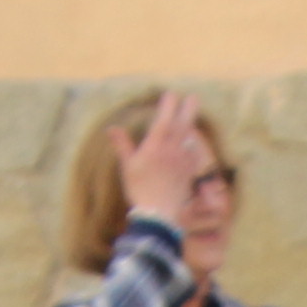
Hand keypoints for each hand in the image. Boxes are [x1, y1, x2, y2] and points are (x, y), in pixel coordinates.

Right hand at [117, 90, 221, 225]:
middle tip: (193, 97)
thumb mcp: (128, 166)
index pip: (164, 121)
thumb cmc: (140, 189)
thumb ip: (123, 145)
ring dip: (192, 125)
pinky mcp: (188, 173)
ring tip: (192, 116)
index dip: (168, 106)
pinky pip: (194, 155)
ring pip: (190, 138)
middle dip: (188, 109)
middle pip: (182, 125)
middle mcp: (171, 151)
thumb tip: (112, 128)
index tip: (171, 94)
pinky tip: (194, 144)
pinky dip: (194, 147)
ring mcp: (182, 161)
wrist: (159, 212)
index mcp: (156, 146)